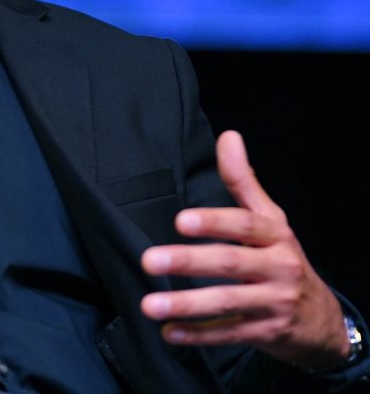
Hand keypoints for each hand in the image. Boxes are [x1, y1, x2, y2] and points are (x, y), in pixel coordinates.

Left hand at [140, 130, 350, 368]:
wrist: (323, 319)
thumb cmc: (283, 259)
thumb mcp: (271, 218)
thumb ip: (243, 180)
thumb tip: (228, 137)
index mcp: (274, 236)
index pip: (244, 225)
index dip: (214, 222)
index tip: (181, 221)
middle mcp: (277, 269)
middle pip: (230, 264)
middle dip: (188, 262)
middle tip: (148, 260)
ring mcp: (272, 304)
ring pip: (226, 304)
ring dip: (186, 305)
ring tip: (149, 304)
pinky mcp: (265, 333)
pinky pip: (229, 335)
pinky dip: (198, 335)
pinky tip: (170, 333)